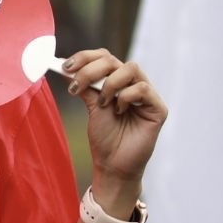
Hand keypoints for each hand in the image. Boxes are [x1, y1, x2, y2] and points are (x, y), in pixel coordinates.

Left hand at [62, 50, 166, 187]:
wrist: (113, 164)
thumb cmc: (104, 137)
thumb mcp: (91, 106)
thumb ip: (85, 86)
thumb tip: (68, 68)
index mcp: (117, 82)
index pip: (104, 57)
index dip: (85, 57)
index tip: (65, 66)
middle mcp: (133, 85)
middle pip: (114, 59)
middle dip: (91, 69)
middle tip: (76, 84)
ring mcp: (147, 96)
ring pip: (131, 68)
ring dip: (110, 82)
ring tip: (102, 103)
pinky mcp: (158, 108)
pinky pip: (143, 88)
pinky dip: (126, 96)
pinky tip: (118, 110)